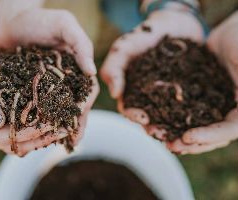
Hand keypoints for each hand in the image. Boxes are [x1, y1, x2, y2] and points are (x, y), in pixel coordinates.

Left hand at [0, 0, 98, 152]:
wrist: (11, 20)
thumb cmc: (39, 19)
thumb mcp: (64, 23)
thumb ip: (81, 43)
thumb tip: (92, 72)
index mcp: (77, 68)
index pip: (87, 90)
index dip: (86, 106)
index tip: (81, 118)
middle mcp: (65, 80)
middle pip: (74, 105)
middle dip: (75, 124)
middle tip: (73, 142)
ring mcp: (48, 86)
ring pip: (58, 110)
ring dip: (59, 127)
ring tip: (56, 142)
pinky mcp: (32, 88)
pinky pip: (39, 107)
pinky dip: (40, 120)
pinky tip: (37, 132)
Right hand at [0, 32, 63, 155]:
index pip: (3, 137)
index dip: (27, 135)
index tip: (48, 126)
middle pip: (19, 142)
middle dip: (42, 137)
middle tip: (65, 129)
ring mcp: (5, 118)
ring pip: (27, 135)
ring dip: (47, 133)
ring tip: (68, 125)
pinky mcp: (14, 108)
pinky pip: (31, 120)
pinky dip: (45, 120)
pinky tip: (61, 113)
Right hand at [101, 9, 202, 139]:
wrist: (172, 23)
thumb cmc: (143, 34)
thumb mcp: (123, 48)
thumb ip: (114, 69)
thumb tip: (115, 94)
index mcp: (130, 90)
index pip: (128, 108)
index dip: (133, 115)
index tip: (142, 118)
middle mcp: (147, 96)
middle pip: (148, 116)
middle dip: (152, 126)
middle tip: (159, 133)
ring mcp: (167, 95)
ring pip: (167, 115)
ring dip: (170, 126)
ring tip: (176, 134)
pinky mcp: (185, 91)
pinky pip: (186, 106)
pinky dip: (188, 115)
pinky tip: (193, 121)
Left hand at [167, 12, 237, 153]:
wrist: (231, 31)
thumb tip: (237, 105)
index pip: (231, 130)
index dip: (210, 136)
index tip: (188, 136)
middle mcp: (231, 110)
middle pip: (213, 135)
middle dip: (191, 142)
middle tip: (170, 145)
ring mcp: (215, 105)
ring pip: (198, 126)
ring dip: (179, 133)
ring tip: (160, 137)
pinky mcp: (200, 98)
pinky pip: (187, 112)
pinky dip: (174, 119)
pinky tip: (158, 121)